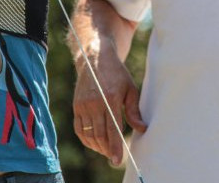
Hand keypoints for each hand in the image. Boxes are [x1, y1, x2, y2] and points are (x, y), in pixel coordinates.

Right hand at [73, 49, 146, 165]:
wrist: (96, 58)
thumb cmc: (117, 74)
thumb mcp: (130, 89)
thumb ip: (134, 111)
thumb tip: (142, 129)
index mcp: (111, 98)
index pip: (112, 129)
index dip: (114, 146)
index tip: (117, 159)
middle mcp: (94, 102)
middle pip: (99, 134)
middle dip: (107, 149)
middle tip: (113, 157)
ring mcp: (83, 104)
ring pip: (89, 134)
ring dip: (97, 146)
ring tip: (106, 150)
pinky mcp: (76, 106)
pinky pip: (79, 129)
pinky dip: (86, 139)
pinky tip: (94, 143)